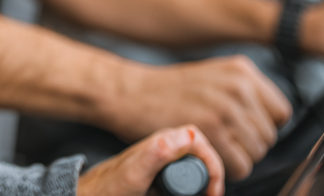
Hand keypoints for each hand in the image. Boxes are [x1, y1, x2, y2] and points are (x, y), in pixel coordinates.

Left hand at [76, 125, 224, 195]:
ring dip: (203, 183)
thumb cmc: (109, 186)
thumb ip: (157, 152)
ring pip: (195, 168)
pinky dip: (190, 189)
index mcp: (164, 140)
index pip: (202, 143)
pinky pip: (183, 178)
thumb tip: (187, 134)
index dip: (214, 167)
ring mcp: (164, 160)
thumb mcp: (136, 171)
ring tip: (204, 195)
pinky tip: (193, 194)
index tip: (214, 191)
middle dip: (211, 178)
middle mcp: (166, 147)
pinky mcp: (161, 174)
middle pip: (202, 157)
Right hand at [108, 55, 290, 180]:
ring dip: (239, 158)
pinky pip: (241, 165)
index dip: (264, 126)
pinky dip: (229, 170)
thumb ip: (239, 92)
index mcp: (242, 71)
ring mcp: (226, 107)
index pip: (281, 111)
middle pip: (269, 135)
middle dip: (249, 145)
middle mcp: (238, 86)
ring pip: (258, 152)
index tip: (246, 131)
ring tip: (215, 149)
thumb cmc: (164, 90)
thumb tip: (262, 119)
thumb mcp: (211, 78)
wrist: (129, 92)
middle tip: (225, 143)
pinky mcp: (212, 129)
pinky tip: (211, 158)